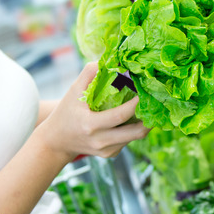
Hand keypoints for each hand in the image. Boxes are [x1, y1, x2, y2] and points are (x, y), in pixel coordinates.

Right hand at [33, 62, 149, 160]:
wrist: (56, 141)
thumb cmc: (65, 113)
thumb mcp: (73, 91)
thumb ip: (89, 73)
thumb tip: (110, 59)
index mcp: (90, 125)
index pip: (120, 116)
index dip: (135, 105)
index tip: (145, 92)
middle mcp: (100, 141)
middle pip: (135, 133)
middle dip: (150, 119)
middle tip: (157, 103)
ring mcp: (106, 150)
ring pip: (134, 137)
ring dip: (144, 123)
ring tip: (149, 108)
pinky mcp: (110, 154)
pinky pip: (128, 141)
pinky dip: (133, 130)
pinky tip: (134, 118)